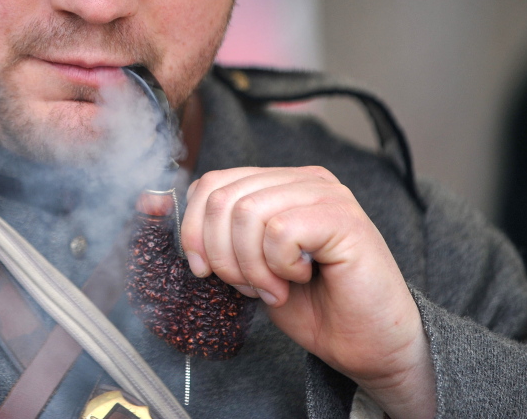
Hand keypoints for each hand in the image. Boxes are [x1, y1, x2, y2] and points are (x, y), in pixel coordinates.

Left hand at [180, 166, 435, 418]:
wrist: (368, 345)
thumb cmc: (313, 306)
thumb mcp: (248, 264)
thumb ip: (217, 234)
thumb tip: (158, 207)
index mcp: (279, 183)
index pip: (211, 182)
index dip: (194, 229)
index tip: (205, 270)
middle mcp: (303, 179)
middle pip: (223, 197)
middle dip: (223, 254)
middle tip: (250, 286)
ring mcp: (326, 194)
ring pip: (247, 213)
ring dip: (251, 265)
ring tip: (276, 286)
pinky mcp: (344, 217)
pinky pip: (280, 231)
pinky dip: (279, 266)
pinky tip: (301, 278)